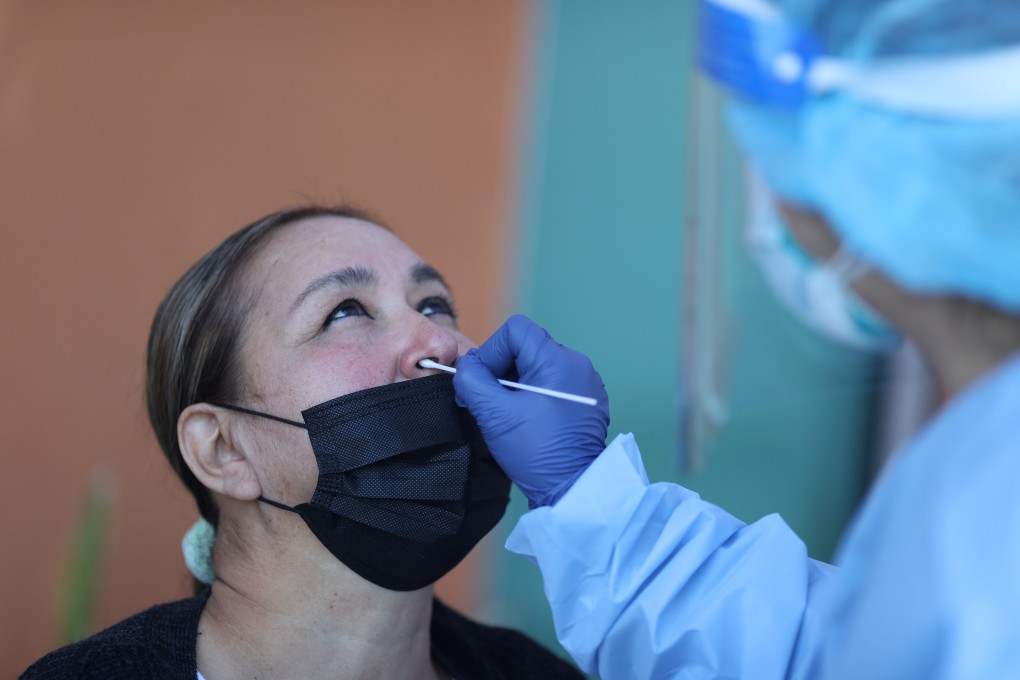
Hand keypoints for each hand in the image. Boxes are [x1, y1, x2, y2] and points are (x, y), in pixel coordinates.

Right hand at [453, 315, 609, 507]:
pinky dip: (534, 395)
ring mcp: (585, 383)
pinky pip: (553, 384)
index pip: (516, 330)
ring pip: (538, 366)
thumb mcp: (494, 414)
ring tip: (509, 414)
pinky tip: (528, 420)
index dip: (492, 351)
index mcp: (558, 361)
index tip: (484, 382)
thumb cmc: (537, 453)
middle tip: (490, 401)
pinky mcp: (586, 401)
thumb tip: (465, 365)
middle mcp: (577, 365)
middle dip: (502, 370)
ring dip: (517, 384)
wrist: (572, 488)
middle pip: (527, 347)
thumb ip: (472, 381)